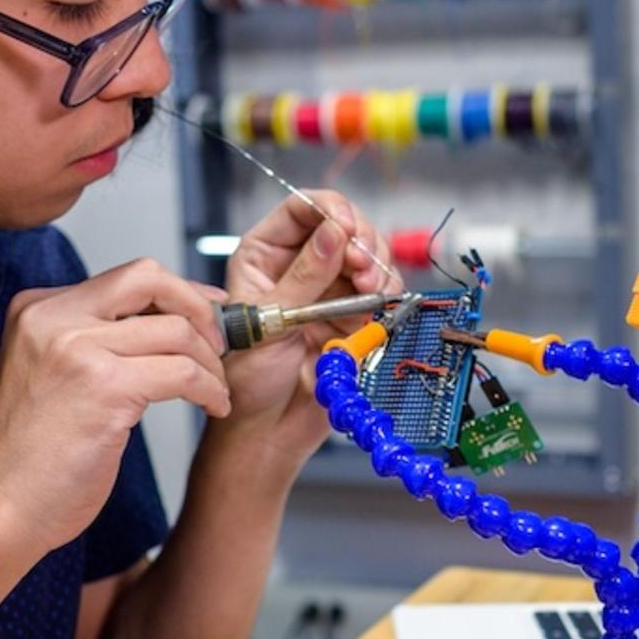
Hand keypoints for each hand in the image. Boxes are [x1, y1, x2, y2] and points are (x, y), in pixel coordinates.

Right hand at [0, 259, 227, 562]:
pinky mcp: (105, 387)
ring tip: (214, 391)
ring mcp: (77, 349)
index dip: (178, 292)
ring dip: (210, 363)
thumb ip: (95, 340)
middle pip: (151, 279)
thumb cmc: (31, 456)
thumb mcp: (53, 375)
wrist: (3, 507)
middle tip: (219, 344)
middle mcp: (52, 318)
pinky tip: (212, 407)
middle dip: (199, 308)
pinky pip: (183, 373)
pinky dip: (210, 390)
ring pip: (177, 331)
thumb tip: (167, 319)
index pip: (126, 278)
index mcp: (37, 309)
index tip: (207, 310)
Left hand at [217, 191, 388, 463]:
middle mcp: (302, 265)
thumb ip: (304, 277)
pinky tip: (381, 302)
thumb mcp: (269, 322)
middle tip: (363, 264)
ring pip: (370, 254)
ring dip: (379, 266)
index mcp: (266, 256)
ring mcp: (332, 289)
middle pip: (345, 225)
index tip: (346, 227)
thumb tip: (333, 234)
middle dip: (361, 239)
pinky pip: (384, 289)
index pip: (302, 209)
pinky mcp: (357, 314)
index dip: (329, 209)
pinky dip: (390, 291)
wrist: (269, 430)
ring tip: (372, 289)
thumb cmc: (249, 380)